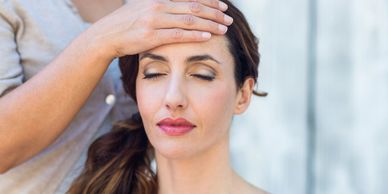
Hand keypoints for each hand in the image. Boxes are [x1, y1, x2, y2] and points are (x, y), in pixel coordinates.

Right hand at [84, 0, 232, 58]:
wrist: (105, 36)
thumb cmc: (126, 24)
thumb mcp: (143, 9)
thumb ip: (162, 8)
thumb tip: (179, 10)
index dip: (209, 1)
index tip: (223, 7)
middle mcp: (158, 6)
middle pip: (193, 8)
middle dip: (214, 13)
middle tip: (229, 19)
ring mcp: (154, 20)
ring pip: (189, 20)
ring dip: (209, 24)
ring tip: (223, 29)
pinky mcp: (150, 36)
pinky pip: (178, 35)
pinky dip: (195, 35)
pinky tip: (207, 36)